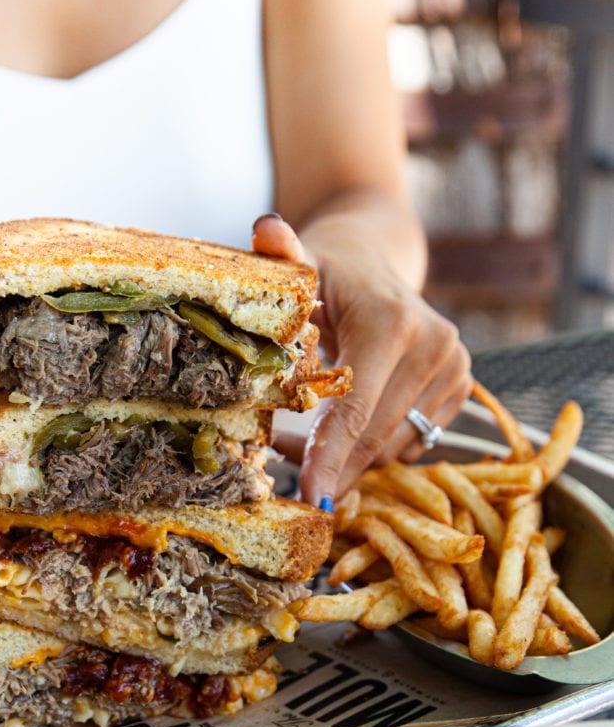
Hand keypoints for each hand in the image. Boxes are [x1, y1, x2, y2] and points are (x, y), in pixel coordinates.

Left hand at [252, 214, 471, 504]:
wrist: (376, 259)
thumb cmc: (328, 268)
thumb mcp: (302, 262)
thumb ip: (283, 255)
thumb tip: (266, 229)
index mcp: (392, 322)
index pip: (355, 409)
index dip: (329, 458)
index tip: (310, 498)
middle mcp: (435, 346)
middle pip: (377, 436)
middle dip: (333, 464)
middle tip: (287, 467)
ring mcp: (454, 368)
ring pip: (396, 447)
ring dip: (351, 457)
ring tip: (305, 437)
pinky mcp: (460, 386)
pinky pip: (413, 441)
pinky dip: (374, 447)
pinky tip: (343, 428)